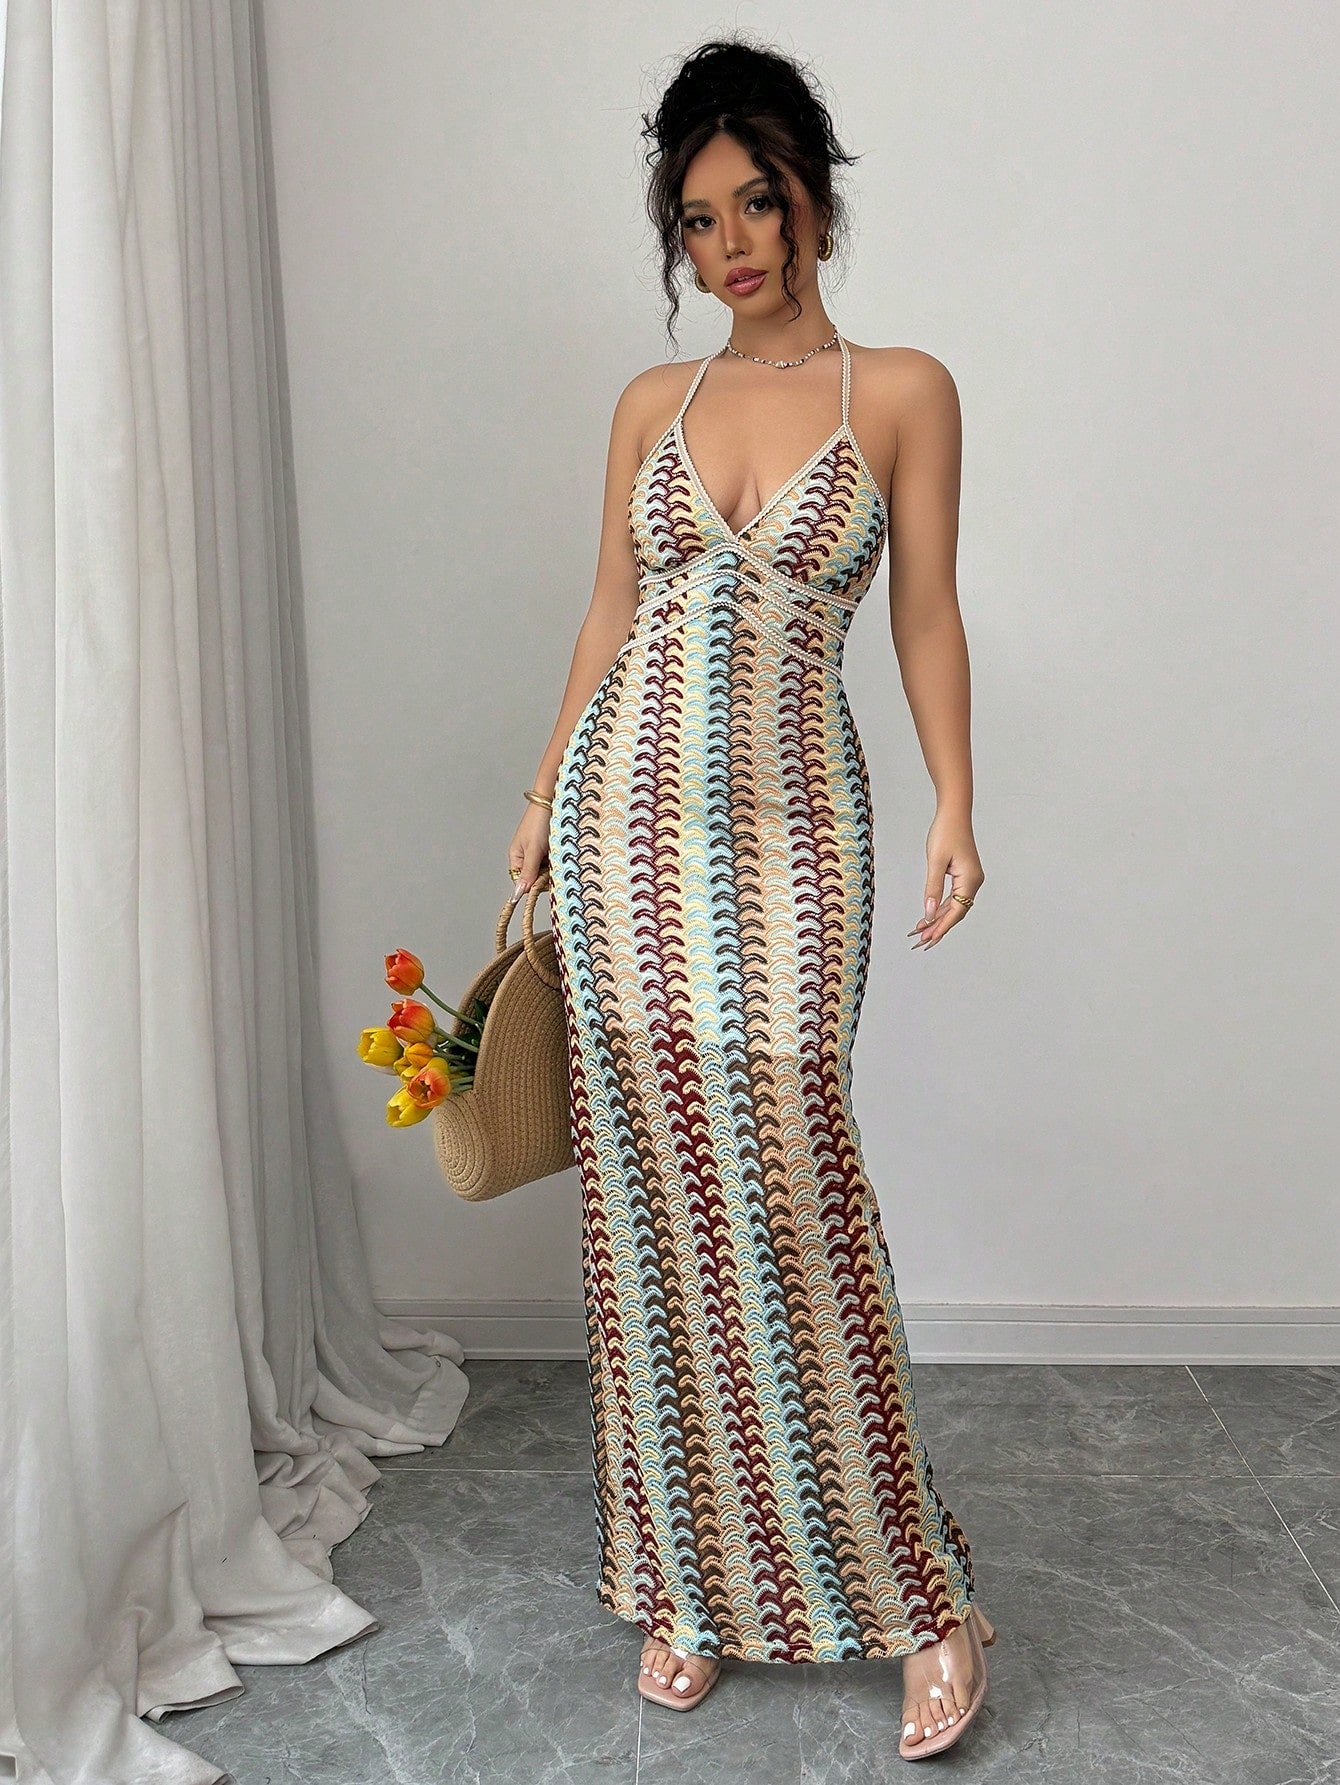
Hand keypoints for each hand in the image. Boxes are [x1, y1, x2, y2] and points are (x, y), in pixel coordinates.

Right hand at [507, 800, 551, 900]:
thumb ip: (528, 873)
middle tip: (554, 863)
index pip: (523, 882)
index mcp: (516, 857)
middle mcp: (526, 856)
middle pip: (536, 878)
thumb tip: (516, 895)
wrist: (553, 800)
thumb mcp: (533, 850)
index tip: (545, 880)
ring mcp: (539, 852)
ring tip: (559, 853)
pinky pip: (555, 861)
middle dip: (547, 875)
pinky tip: (563, 852)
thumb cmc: (539, 822)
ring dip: (555, 866)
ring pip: (548, 871)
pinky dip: (560, 859)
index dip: (534, 885)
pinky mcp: (551, 848)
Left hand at [909, 810, 983, 949]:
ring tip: (920, 932)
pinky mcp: (963, 875)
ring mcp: (970, 879)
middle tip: (920, 942)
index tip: (928, 940)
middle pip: (956, 912)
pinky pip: (952, 897)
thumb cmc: (946, 832)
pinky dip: (940, 907)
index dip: (941, 927)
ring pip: (954, 906)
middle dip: (938, 927)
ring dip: (937, 919)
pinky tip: (928, 916)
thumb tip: (928, 913)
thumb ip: (932, 889)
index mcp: (970, 880)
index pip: (956, 911)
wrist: (954, 813)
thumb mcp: (936, 862)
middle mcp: (973, 882)